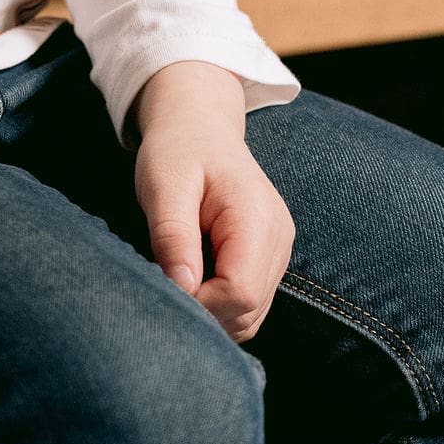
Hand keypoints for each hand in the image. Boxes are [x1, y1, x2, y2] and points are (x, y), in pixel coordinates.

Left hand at [132, 61, 293, 341]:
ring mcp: (279, 251)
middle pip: (248, 311)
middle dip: (203, 312)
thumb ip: (174, 237)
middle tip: (165, 284)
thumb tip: (182, 290)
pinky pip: (250, 304)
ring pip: (251, 316)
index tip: (165, 284)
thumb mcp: (164, 187)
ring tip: (179, 278)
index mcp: (256, 218)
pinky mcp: (270, 258)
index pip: (239, 293)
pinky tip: (195, 280)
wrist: (201, 127)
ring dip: (211, 312)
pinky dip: (220, 306)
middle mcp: (279, 239)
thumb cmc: (179, 151)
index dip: (199, 303)